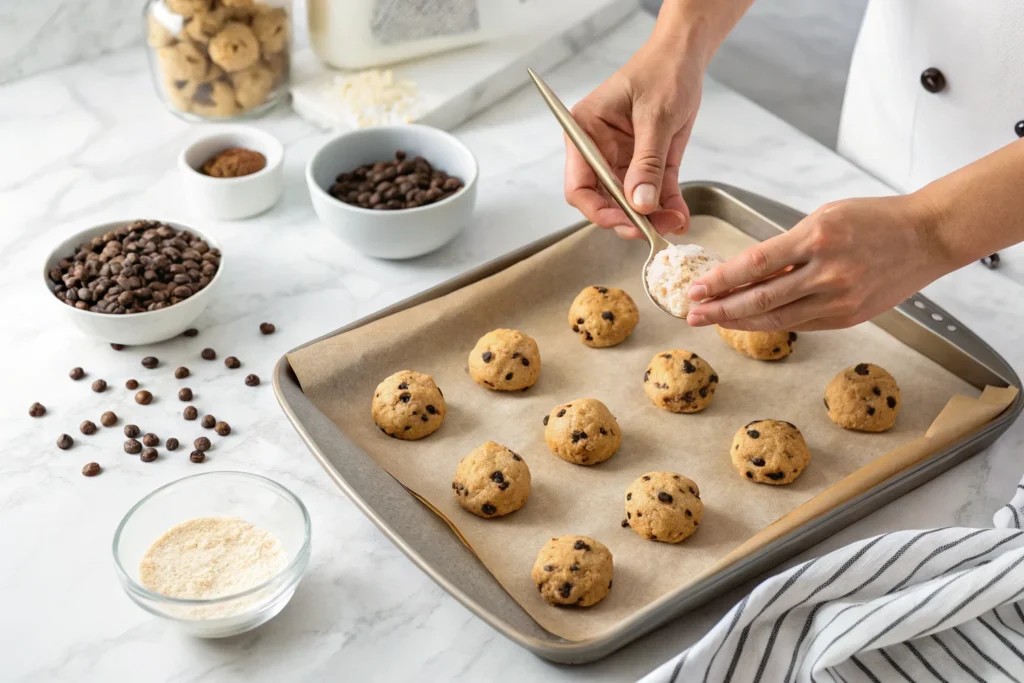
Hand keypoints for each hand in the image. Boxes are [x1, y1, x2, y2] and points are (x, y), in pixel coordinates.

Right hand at [564, 36, 705, 239]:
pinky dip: (668, 207)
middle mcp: (600, 150)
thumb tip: (639, 202)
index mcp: (586, 132)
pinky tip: (680, 216)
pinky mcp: (649, 164)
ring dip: (652, 217)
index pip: (579, 185)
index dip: (597, 209)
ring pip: (631, 203)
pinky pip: (655, 193)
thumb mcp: (656, 116)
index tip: (624, 220)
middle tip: (652, 229)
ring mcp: (624, 160)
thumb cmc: (662, 71)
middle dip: (628, 218)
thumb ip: (647, 162)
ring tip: (674, 222)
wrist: (685, 56)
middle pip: (604, 200)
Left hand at [685, 195, 947, 330]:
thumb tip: (747, 273)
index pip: (755, 264)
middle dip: (721, 309)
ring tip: (713, 320)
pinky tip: (749, 322)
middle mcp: (827, 272)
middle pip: (761, 299)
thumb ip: (787, 247)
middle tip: (693, 314)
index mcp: (817, 237)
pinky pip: (800, 322)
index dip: (721, 280)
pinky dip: (771, 323)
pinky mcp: (848, 317)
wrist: (926, 237)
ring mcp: (839, 299)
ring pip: (778, 318)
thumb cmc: (873, 219)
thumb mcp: (824, 217)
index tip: (697, 289)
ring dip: (740, 321)